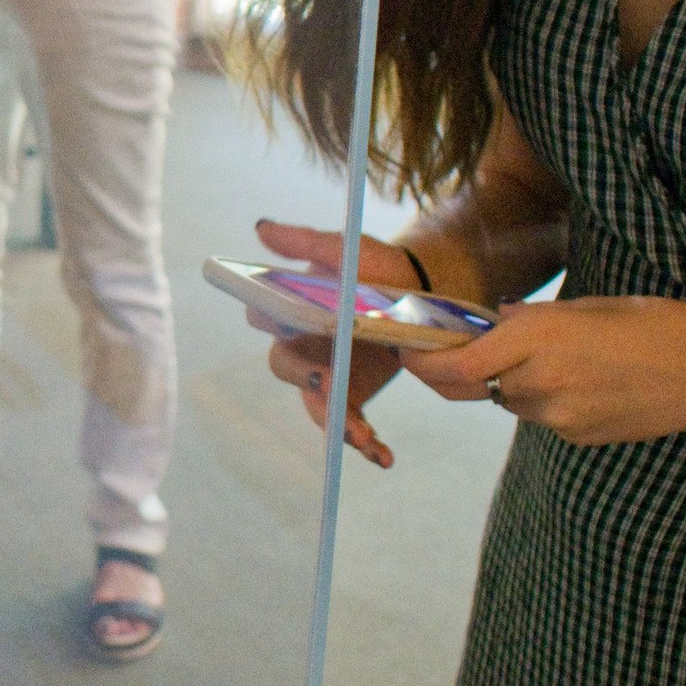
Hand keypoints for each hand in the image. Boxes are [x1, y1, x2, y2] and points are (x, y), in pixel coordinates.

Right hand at [252, 219, 410, 468]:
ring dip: (336, 424)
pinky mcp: (353, 396)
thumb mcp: (345, 249)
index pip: (266, 319)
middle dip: (306, 380)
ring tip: (362, 439)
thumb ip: (304, 242)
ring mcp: (327, 375)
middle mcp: (302, 345)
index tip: (292, 327)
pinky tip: (383, 457)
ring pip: (316, 405)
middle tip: (329, 384)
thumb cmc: (377, 267)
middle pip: (286, 368)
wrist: (423, 291)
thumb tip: (261, 227)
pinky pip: (350, 425)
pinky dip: (364, 444)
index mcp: (292, 309)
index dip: (274, 327)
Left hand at [402, 294, 685, 445]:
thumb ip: (532, 318)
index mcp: (538, 336)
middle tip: (456, 352)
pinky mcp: (579, 437)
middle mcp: (540, 381)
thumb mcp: (587, 306)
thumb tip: (497, 322)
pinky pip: (543, 418)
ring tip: (559, 359)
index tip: (409, 350)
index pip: (456, 363)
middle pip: (474, 385)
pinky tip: (587, 381)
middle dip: (459, 371)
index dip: (424, 361)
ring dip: (511, 383)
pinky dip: (546, 400)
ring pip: (509, 402)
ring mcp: (559, 416)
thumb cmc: (655, 324)